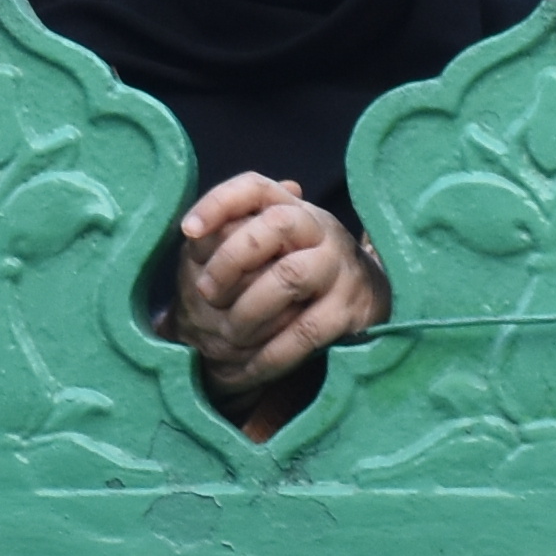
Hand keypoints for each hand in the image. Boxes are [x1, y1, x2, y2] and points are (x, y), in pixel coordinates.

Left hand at [169, 171, 387, 427]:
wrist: (366, 303)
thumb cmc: (296, 273)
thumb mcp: (266, 251)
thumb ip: (228, 239)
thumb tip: (196, 234)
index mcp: (293, 209)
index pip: (255, 188)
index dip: (219, 204)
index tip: (188, 231)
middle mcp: (321, 230)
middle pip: (276, 225)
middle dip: (231, 260)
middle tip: (205, 292)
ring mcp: (340, 268)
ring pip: (290, 275)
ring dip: (249, 309)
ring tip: (230, 333)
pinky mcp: (349, 310)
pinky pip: (305, 331)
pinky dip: (270, 354)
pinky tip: (249, 368)